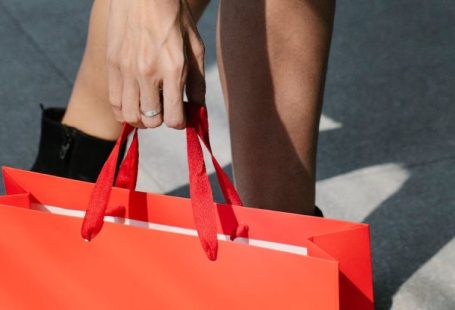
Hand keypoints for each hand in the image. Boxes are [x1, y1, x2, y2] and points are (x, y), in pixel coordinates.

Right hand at [106, 0, 205, 128]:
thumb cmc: (175, 18)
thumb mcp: (196, 47)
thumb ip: (198, 82)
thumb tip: (198, 110)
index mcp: (174, 69)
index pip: (174, 119)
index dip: (180, 122)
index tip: (181, 115)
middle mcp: (148, 73)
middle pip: (152, 121)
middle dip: (161, 120)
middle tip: (165, 107)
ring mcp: (127, 70)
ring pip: (130, 116)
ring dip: (141, 119)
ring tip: (148, 108)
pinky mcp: (112, 65)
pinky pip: (114, 103)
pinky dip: (124, 111)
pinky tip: (133, 103)